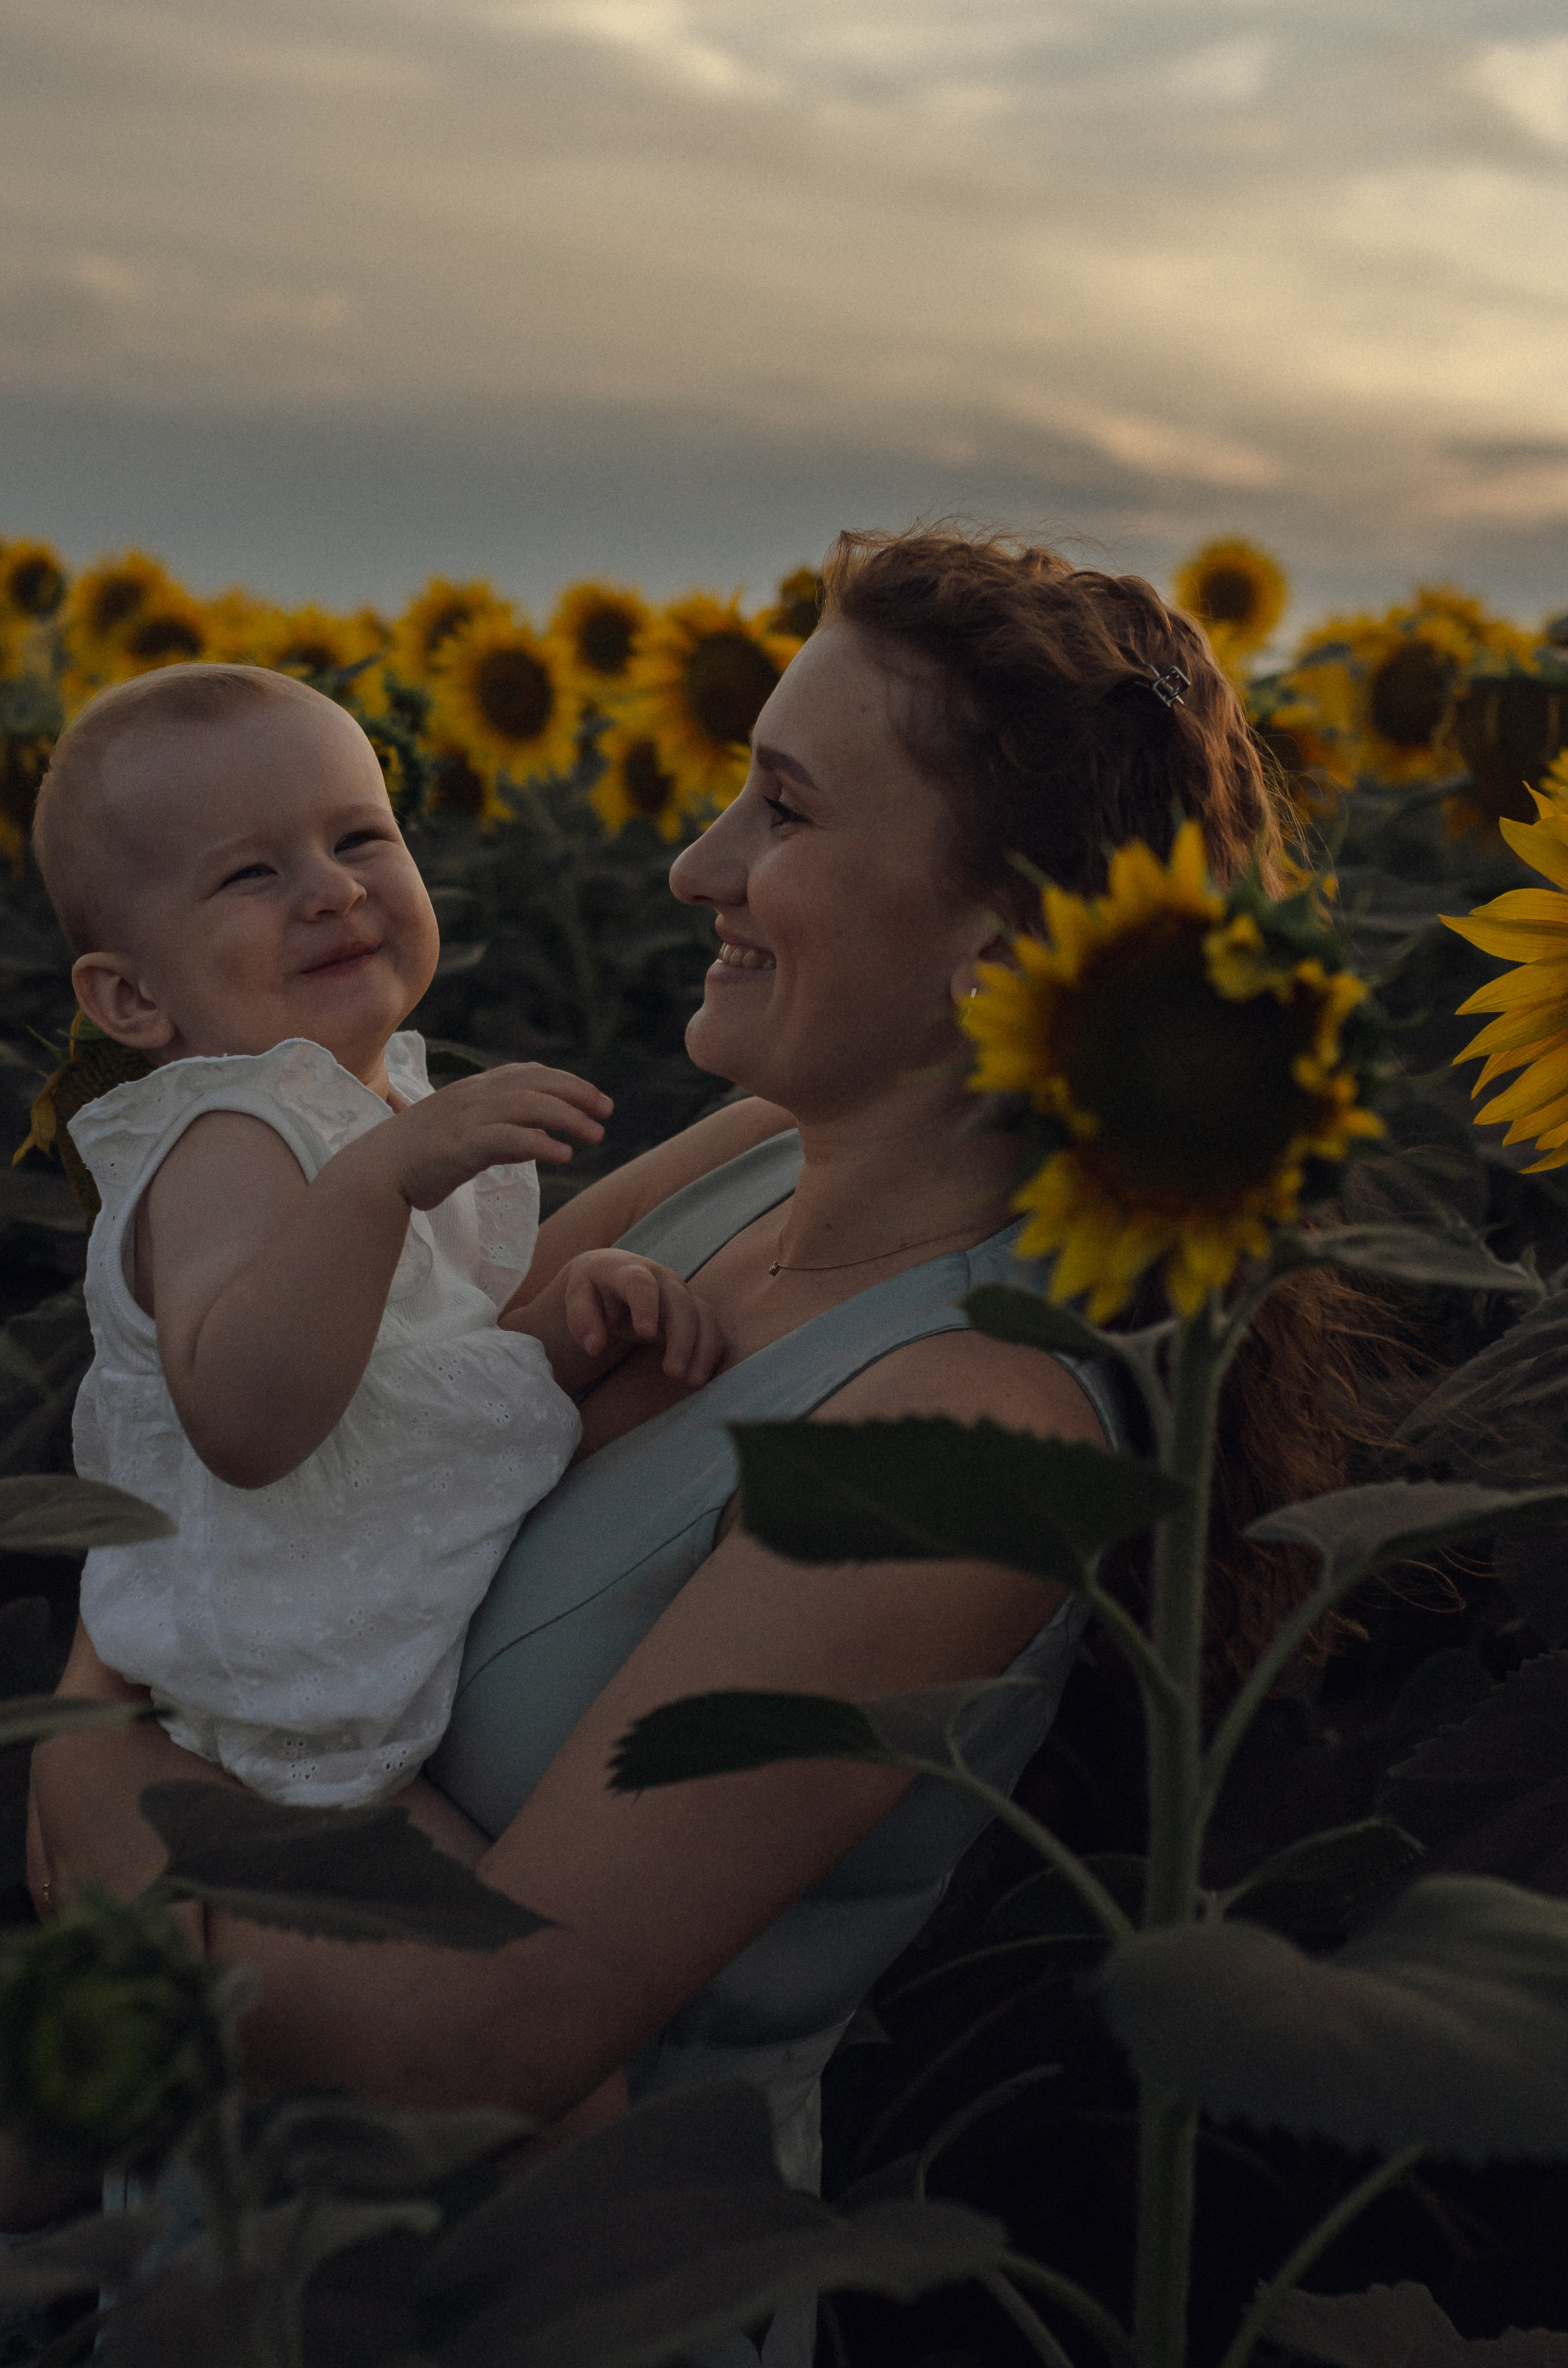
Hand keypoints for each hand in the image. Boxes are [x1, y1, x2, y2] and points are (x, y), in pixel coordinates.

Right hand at [364, 1066, 612, 1211]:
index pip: (530, 1073)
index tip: (596, 1099)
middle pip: (538, 1084)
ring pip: (531, 1107)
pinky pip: (510, 1138)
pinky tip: (565, 1155)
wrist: (376, 1173)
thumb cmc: (420, 1159)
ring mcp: (467, 1118)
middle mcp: (474, 1096)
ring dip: (569, 1119)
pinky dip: (541, 1144)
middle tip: (607, 1111)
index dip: (567, 1082)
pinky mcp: (462, 1145)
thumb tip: (540, 1142)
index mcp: (473, 1089)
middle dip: (578, 1095)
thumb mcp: (467, 1139)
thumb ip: (503, 1136)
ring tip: (597, 1136)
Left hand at [561, 1250, 723, 1384]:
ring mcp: (680, 1292)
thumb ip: (582, 1318)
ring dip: (703, 1347)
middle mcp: (660, 1277)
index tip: (645, 1334)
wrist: (613, 1275)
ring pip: (702, 1314)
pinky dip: (711, 1349)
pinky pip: (710, 1325)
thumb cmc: (593, 1290)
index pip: (640, 1283)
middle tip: (674, 1372)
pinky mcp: (692, 1307)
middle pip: (680, 1301)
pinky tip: (701, 1374)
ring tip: (693, 1380)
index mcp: (626, 1270)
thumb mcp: (577, 1298)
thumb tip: (595, 1346)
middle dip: (682, 1336)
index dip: (645, 1306)